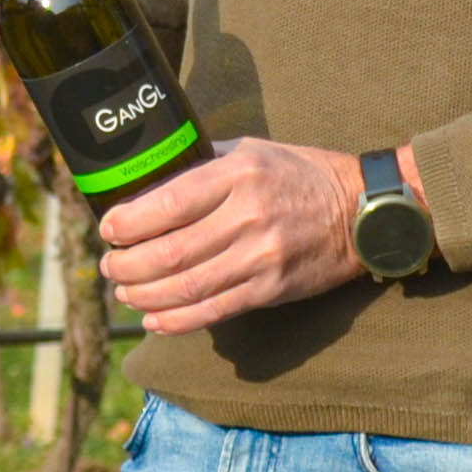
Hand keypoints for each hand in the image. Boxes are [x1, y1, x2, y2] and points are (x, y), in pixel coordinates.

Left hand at [98, 139, 415, 334]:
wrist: (363, 211)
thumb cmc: (301, 175)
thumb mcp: (253, 150)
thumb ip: (204, 164)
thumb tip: (151, 180)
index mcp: (238, 174)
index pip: (167, 204)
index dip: (127, 223)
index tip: (108, 229)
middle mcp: (247, 216)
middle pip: (169, 252)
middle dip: (127, 266)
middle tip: (109, 267)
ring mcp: (261, 256)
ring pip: (186, 287)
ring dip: (144, 296)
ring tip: (125, 293)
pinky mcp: (271, 288)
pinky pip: (213, 311)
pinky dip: (176, 321)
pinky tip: (154, 320)